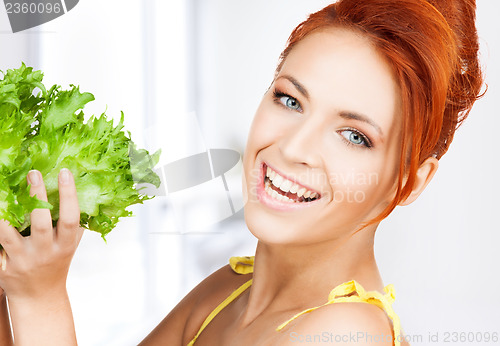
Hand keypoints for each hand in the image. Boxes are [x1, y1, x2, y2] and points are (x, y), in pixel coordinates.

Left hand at [0, 168, 82, 301]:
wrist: (38, 296)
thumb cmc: (57, 262)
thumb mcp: (70, 244)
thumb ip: (76, 223)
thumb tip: (83, 189)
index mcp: (65, 245)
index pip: (71, 219)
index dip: (69, 195)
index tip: (64, 172)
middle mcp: (45, 252)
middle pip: (41, 223)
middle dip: (37, 197)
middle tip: (33, 173)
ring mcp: (22, 260)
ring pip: (8, 234)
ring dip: (4, 213)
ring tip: (3, 190)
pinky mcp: (3, 266)